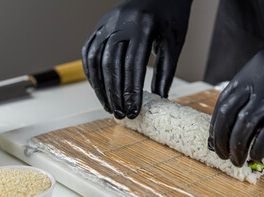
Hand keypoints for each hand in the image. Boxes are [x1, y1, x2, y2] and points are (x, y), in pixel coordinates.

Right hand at [82, 0, 190, 118]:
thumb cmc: (169, 15)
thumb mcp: (174, 42)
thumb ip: (166, 71)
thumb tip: (160, 99)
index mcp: (143, 26)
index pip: (132, 66)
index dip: (131, 92)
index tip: (133, 111)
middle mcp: (120, 24)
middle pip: (110, 65)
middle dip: (114, 94)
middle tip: (120, 114)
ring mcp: (105, 24)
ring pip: (95, 61)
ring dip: (100, 88)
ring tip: (109, 106)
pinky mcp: (98, 27)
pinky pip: (88, 53)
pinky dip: (92, 74)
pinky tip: (99, 88)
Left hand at [208, 39, 263, 166]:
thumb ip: (254, 89)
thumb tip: (235, 122)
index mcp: (251, 70)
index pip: (223, 101)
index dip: (215, 124)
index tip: (213, 140)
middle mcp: (259, 80)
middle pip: (228, 114)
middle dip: (221, 138)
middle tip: (221, 154)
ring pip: (245, 125)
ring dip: (236, 147)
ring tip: (236, 160)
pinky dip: (259, 148)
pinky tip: (256, 155)